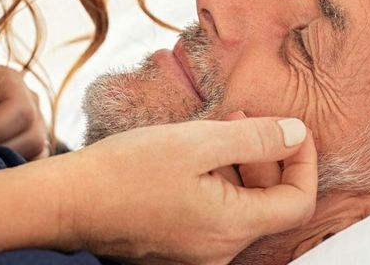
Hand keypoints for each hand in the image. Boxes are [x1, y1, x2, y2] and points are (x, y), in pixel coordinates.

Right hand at [55, 116, 317, 264]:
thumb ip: (256, 139)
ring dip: (240, 165)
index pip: (299, 202)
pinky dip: (217, 182)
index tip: (289, 128)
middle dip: (267, 156)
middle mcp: (220, 253)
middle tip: (241, 117)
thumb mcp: (198, 141)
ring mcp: (198, 255)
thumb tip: (297, 134)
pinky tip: (194, 155)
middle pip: (271, 204)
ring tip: (215, 128)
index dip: (303, 161)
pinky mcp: (178, 249)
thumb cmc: (126, 170)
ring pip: (242, 207)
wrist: (66, 202)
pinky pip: (215, 215)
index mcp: (231, 228)